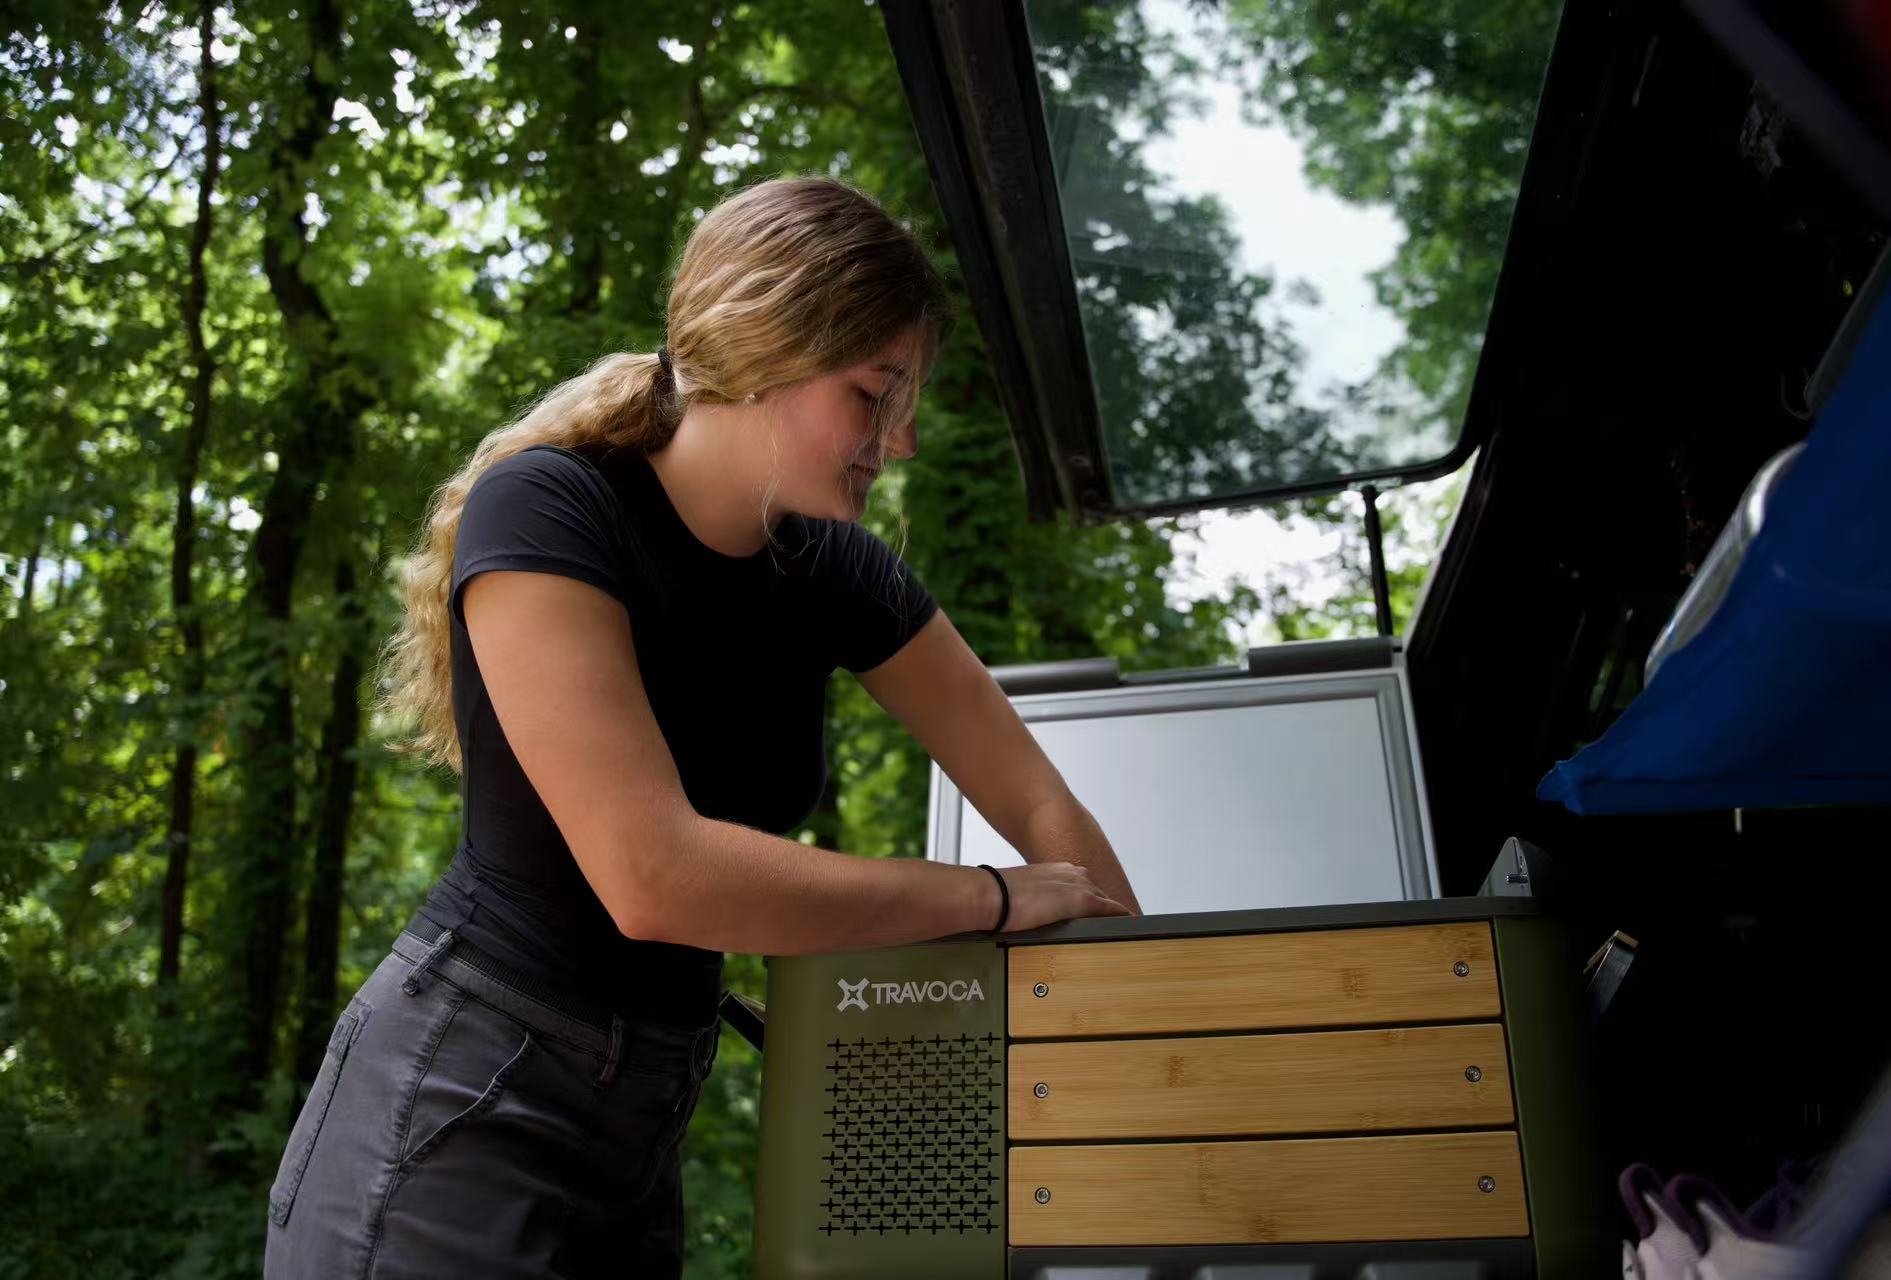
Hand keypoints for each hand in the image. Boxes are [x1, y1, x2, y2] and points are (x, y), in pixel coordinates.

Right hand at [986, 862, 1132, 932]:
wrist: (992, 895)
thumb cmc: (996, 895)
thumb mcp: (1015, 893)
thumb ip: (1027, 899)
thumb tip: (1020, 913)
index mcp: (1054, 869)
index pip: (1081, 884)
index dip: (1088, 899)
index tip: (1091, 911)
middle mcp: (1070, 873)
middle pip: (1097, 892)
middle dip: (1103, 908)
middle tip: (1108, 924)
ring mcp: (1077, 885)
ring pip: (1105, 900)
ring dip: (1111, 914)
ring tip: (1119, 929)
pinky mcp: (1081, 900)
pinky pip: (1110, 909)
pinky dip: (1120, 917)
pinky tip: (1128, 925)